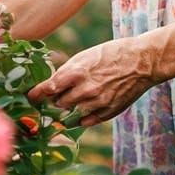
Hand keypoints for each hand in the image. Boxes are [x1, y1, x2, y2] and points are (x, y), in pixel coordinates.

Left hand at [27, 37, 154, 126]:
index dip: (37, 94)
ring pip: (72, 113)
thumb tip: (52, 83)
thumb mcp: (87, 56)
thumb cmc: (113, 53)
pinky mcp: (108, 112)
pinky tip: (90, 104)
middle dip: (57, 98)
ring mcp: (97, 103)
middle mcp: (85, 90)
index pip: (48, 89)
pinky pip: (87, 121)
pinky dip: (85, 115)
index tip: (31, 96)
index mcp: (77, 73)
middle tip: (62, 91)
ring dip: (71, 105)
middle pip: (58, 103)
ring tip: (80, 94)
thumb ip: (68, 71)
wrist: (142, 61)